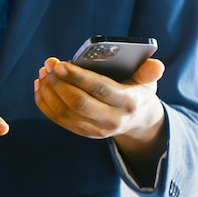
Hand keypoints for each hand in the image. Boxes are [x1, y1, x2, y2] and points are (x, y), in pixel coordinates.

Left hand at [34, 57, 165, 141]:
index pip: (100, 90)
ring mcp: (97, 130)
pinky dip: (45, 103)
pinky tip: (42, 85)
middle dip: (59, 83)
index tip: (60, 63)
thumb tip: (156, 65)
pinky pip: (58, 120)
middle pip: (78, 104)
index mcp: (129, 103)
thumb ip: (150, 71)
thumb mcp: (148, 81)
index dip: (79, 77)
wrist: (136, 119)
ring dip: (49, 91)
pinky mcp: (84, 132)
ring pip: (65, 113)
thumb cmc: (138, 91)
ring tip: (44, 72)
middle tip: (49, 64)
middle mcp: (113, 120)